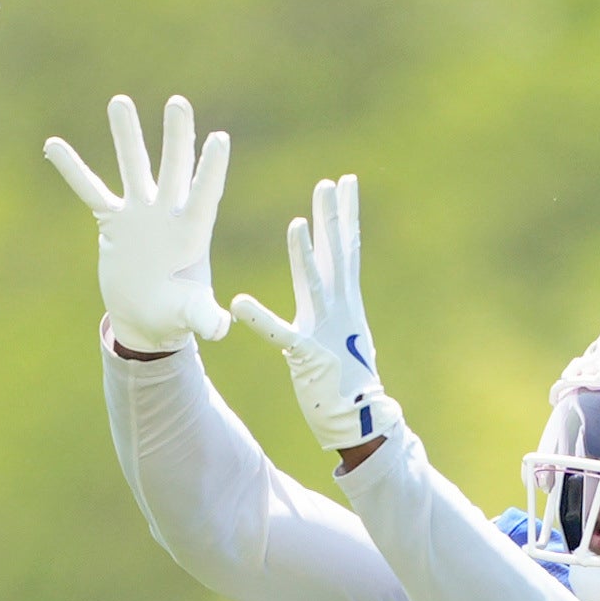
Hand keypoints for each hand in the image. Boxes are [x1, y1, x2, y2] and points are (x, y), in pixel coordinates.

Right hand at [41, 93, 229, 353]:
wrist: (147, 319)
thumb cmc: (175, 316)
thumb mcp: (190, 317)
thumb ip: (204, 317)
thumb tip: (219, 328)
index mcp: (192, 232)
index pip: (204, 194)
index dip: (211, 169)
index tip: (220, 138)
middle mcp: (168, 213)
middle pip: (173, 168)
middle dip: (176, 137)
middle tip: (178, 103)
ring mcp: (140, 213)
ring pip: (133, 166)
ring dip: (127, 135)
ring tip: (120, 101)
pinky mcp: (113, 221)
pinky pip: (90, 190)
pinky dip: (73, 169)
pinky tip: (53, 144)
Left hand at [230, 171, 392, 454]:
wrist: (359, 418)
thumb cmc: (347, 380)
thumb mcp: (341, 334)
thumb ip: (334, 308)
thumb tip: (335, 289)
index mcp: (344, 302)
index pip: (346, 249)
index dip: (344, 215)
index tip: (346, 183)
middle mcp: (339, 309)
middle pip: (338, 255)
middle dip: (334, 217)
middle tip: (333, 182)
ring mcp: (325, 330)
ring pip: (314, 284)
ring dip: (306, 254)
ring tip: (298, 222)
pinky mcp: (307, 355)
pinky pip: (279, 335)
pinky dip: (260, 320)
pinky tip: (240, 303)